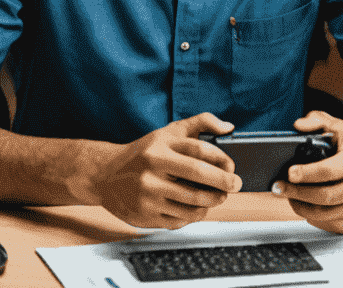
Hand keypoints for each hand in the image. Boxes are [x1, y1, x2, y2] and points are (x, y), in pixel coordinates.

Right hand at [92, 114, 238, 228]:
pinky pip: (180, 219)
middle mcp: (154, 169)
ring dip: (212, 201)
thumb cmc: (145, 152)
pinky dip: (195, 215)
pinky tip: (199, 208)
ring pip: (192, 202)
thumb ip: (200, 123)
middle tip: (235, 185)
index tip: (232, 167)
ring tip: (219, 197)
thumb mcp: (168, 131)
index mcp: (161, 146)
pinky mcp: (147, 216)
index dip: (221, 159)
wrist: (107, 175)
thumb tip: (229, 127)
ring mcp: (150, 194)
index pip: (199, 150)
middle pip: (198, 177)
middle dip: (223, 183)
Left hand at [273, 112, 342, 234]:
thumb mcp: (339, 127)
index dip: (308, 173)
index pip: (331, 170)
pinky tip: (303, 206)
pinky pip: (331, 225)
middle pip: (327, 196)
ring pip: (326, 214)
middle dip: (298, 193)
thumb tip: (299, 125)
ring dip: (301, 207)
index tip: (290, 173)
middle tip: (279, 187)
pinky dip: (312, 218)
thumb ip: (318, 120)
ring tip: (288, 196)